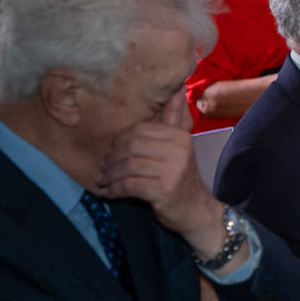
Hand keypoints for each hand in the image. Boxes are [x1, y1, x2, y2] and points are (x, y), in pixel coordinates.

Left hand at [95, 91, 228, 259]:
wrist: (197, 210)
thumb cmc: (181, 178)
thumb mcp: (180, 146)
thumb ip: (176, 119)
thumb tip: (178, 90)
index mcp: (179, 137)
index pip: (139, 131)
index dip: (119, 141)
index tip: (111, 153)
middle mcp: (178, 151)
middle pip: (131, 148)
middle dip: (112, 159)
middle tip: (103, 168)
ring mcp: (172, 171)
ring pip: (128, 166)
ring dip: (110, 175)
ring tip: (103, 180)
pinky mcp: (163, 190)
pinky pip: (129, 185)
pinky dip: (115, 189)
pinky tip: (110, 193)